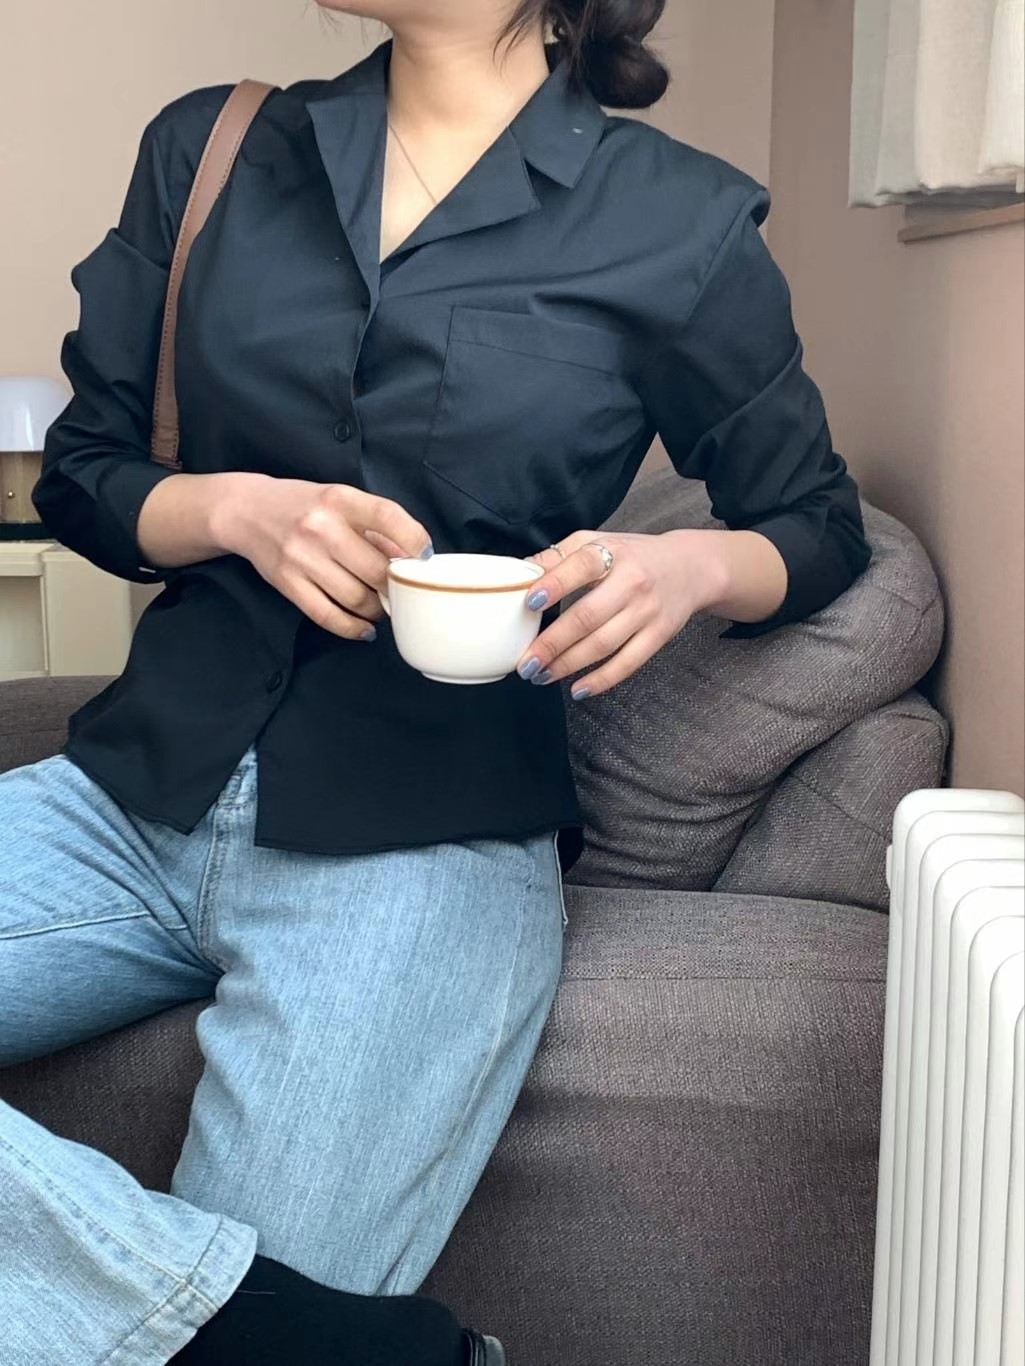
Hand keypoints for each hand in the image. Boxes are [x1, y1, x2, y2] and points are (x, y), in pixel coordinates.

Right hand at [215, 475, 431, 640]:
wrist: (246, 511)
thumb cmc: (305, 505)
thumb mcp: (340, 500)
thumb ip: (375, 526)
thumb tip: (414, 557)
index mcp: (340, 499)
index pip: (388, 516)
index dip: (414, 540)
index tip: (425, 557)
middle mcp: (321, 527)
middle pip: (376, 570)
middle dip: (395, 587)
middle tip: (400, 591)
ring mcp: (301, 557)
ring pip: (356, 598)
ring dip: (377, 610)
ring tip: (380, 607)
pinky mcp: (287, 582)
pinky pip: (328, 616)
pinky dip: (353, 628)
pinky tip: (364, 628)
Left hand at [516, 529, 732, 698]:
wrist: (690, 568)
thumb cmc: (632, 555)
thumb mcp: (597, 542)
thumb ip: (559, 556)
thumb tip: (520, 571)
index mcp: (612, 553)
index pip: (581, 567)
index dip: (555, 585)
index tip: (529, 602)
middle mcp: (632, 582)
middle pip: (588, 616)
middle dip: (552, 643)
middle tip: (525, 663)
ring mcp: (647, 611)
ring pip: (603, 644)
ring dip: (568, 664)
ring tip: (541, 675)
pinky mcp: (659, 635)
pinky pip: (628, 663)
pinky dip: (602, 680)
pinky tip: (578, 689)